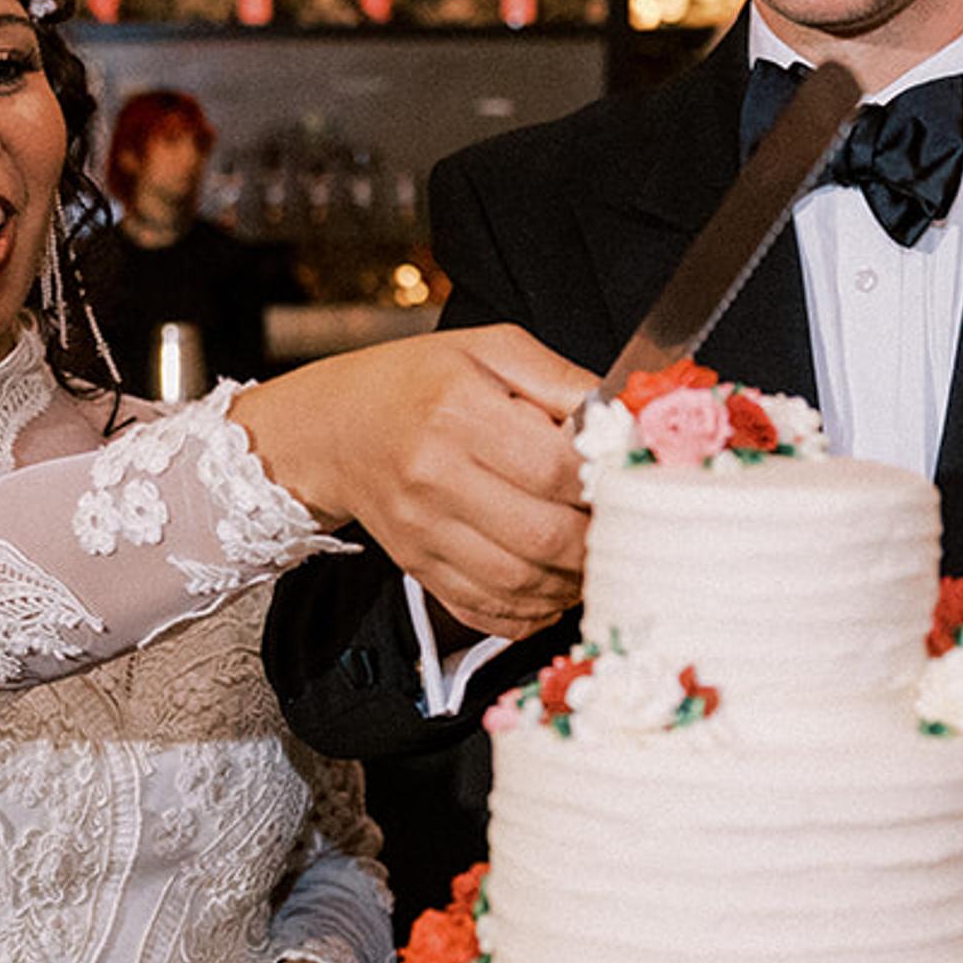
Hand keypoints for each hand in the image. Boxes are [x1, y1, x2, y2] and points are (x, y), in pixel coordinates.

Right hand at [232, 328, 596, 637]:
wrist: (337, 428)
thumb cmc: (420, 383)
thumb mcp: (491, 351)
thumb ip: (562, 381)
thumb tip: (626, 421)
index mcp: (457, 411)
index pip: (555, 467)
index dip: (606, 482)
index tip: (625, 480)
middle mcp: (434, 477)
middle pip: (544, 536)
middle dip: (599, 541)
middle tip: (622, 527)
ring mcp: (423, 532)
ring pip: (521, 585)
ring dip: (573, 583)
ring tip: (595, 558)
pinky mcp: (418, 568)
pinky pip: (487, 611)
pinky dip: (533, 612)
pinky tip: (553, 587)